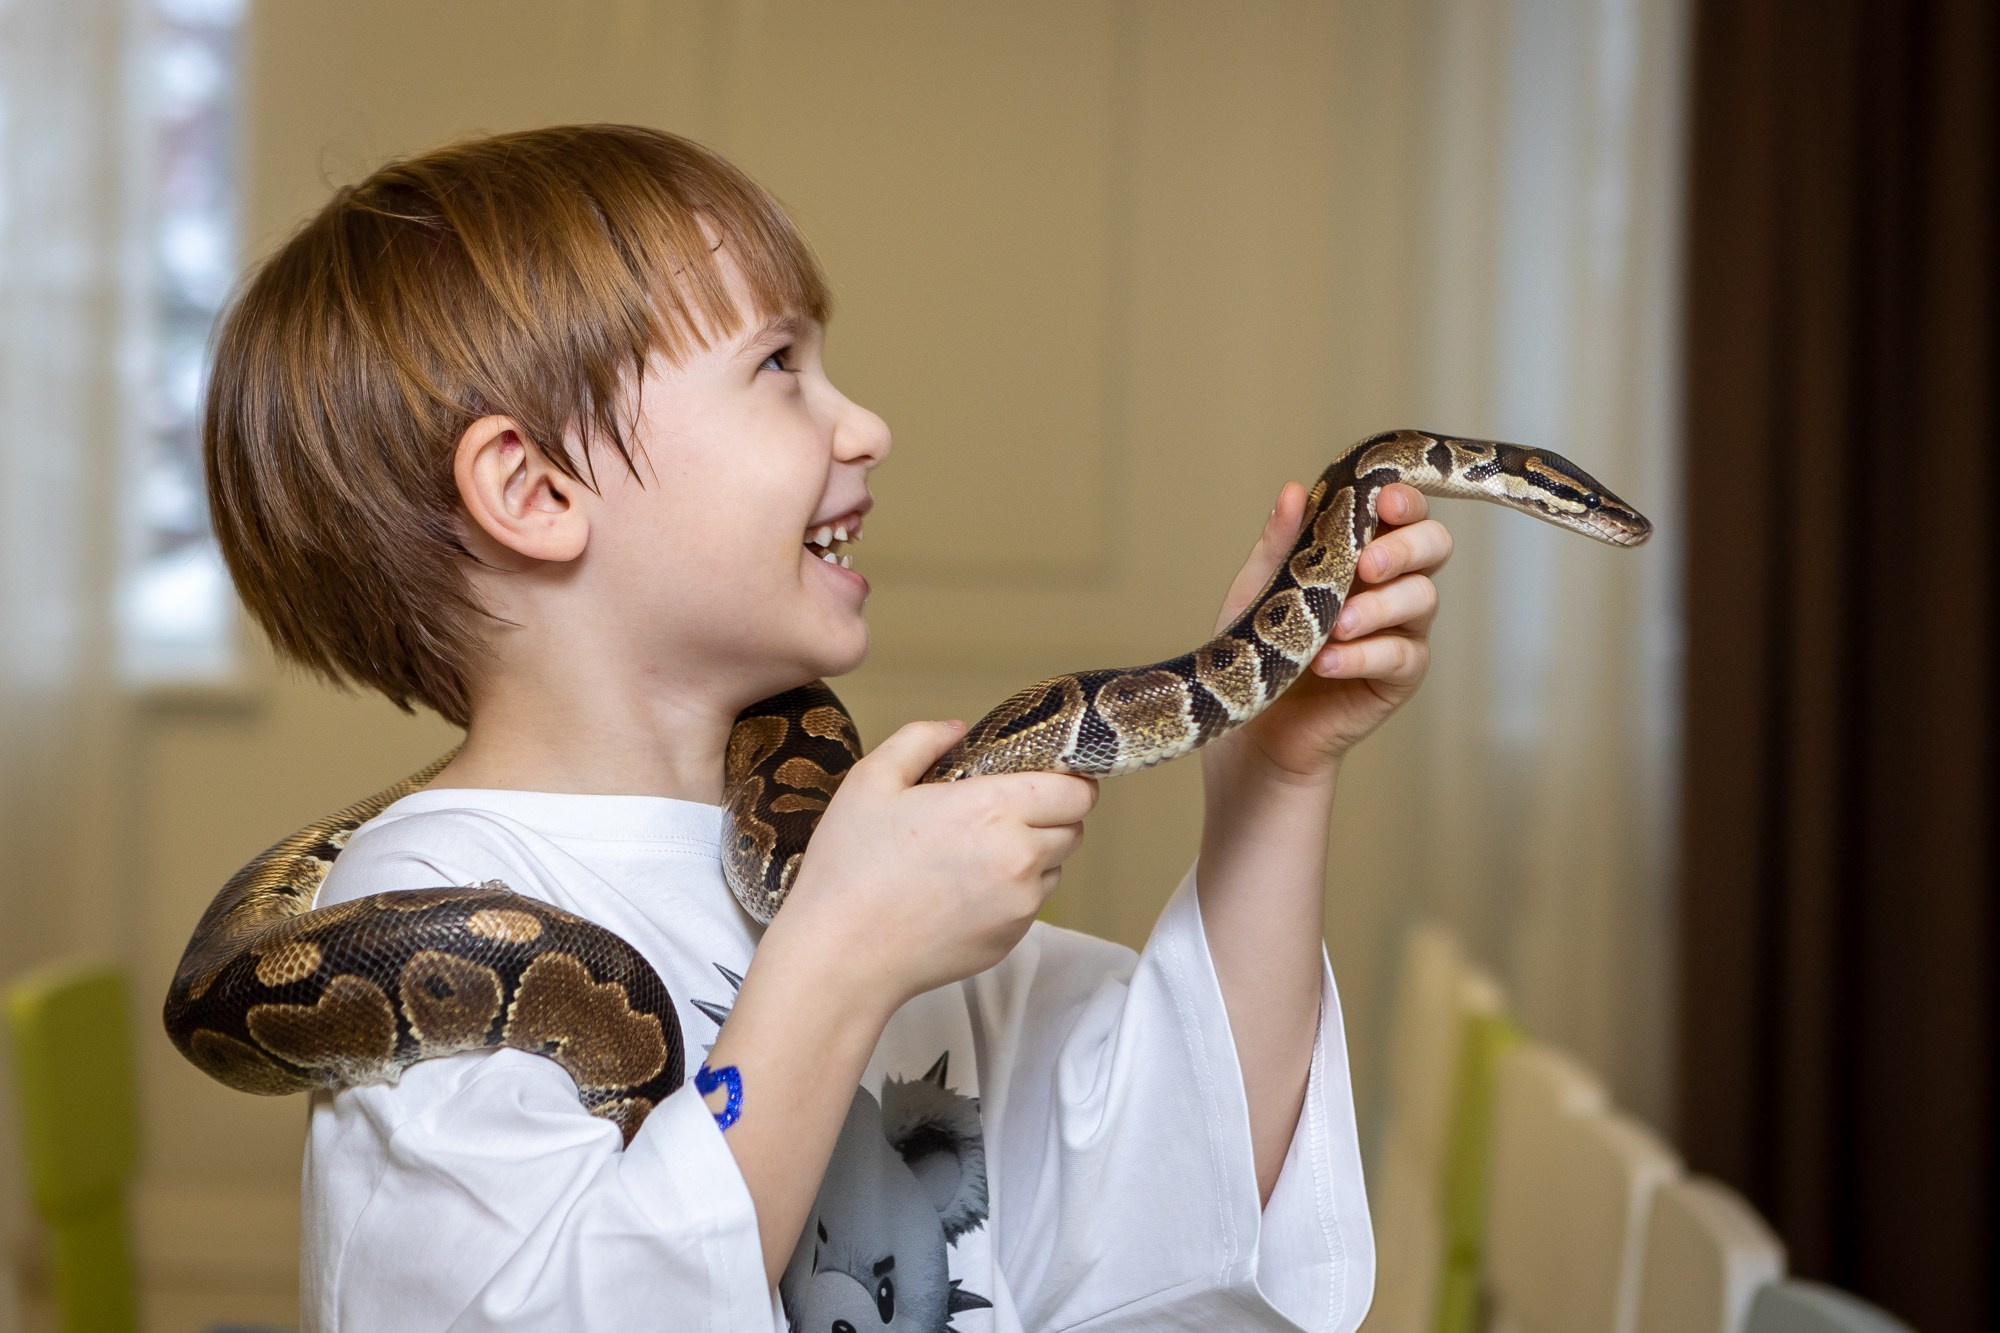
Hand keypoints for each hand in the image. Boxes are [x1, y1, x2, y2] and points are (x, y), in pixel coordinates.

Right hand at [768, 720, 1096, 1015]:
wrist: (840, 955)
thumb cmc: (850, 870)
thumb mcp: (870, 782)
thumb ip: (920, 740)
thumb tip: (956, 729)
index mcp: (991, 809)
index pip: (1076, 791)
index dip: (1067, 780)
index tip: (1044, 778)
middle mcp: (1018, 857)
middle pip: (1074, 828)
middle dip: (1050, 815)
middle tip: (1003, 813)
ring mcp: (1019, 904)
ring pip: (1055, 868)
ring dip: (1034, 855)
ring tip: (979, 854)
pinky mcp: (1010, 940)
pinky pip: (1031, 905)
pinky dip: (1013, 893)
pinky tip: (965, 890)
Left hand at [1206, 481, 1451, 783]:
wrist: (1257, 720)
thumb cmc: (1261, 643)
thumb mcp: (1259, 586)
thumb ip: (1280, 541)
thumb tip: (1295, 491)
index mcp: (1363, 548)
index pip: (1402, 511)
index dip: (1403, 500)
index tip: (1383, 501)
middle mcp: (1392, 582)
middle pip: (1434, 545)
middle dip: (1404, 548)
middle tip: (1366, 566)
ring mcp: (1402, 627)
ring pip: (1423, 598)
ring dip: (1378, 607)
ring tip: (1335, 626)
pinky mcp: (1401, 674)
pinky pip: (1400, 655)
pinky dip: (1363, 656)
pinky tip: (1328, 662)